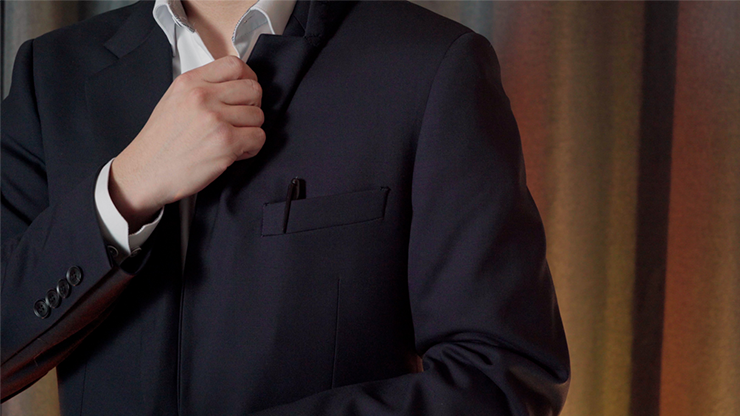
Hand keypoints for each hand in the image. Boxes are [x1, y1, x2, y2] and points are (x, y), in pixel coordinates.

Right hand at [109, 55, 264, 230]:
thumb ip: (202, 88)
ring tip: (233, 139)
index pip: (235, 64)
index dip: (247, 78)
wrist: (144, 172)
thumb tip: (232, 85)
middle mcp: (202, 97)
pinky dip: (252, 147)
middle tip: (241, 120)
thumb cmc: (159, 143)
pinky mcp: (226, 142)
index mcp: (190, 82)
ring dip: (251, 130)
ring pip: (258, 115)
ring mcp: (215, 118)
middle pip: (253, 88)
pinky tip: (235, 151)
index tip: (245, 92)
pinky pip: (259, 137)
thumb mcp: (174, 100)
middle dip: (253, 106)